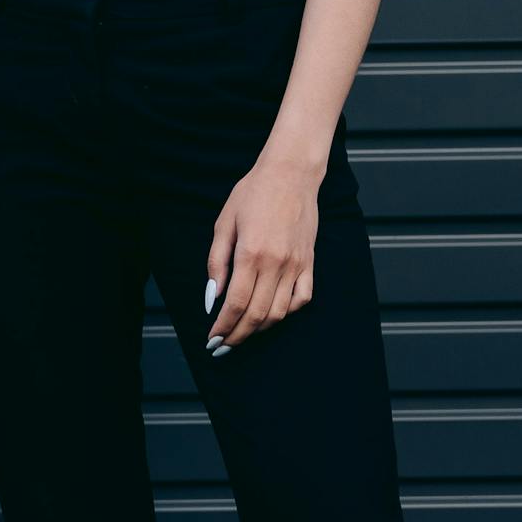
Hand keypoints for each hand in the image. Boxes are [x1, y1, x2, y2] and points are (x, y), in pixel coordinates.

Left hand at [205, 150, 319, 353]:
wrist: (290, 174)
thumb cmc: (253, 194)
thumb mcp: (224, 223)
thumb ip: (216, 263)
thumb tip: (212, 297)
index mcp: (250, 254)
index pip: (235, 304)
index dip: (223, 327)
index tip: (212, 339)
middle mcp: (276, 263)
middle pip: (256, 314)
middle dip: (237, 336)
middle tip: (222, 347)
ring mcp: (296, 265)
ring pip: (279, 312)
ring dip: (259, 329)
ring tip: (242, 333)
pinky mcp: (309, 262)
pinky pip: (302, 298)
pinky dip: (286, 312)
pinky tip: (271, 314)